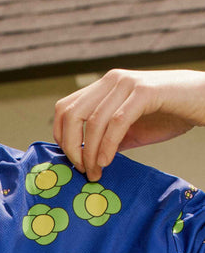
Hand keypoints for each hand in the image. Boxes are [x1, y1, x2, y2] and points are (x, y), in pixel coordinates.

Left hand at [53, 69, 204, 180]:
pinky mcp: (145, 91)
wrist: (203, 100)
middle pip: (72, 115)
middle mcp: (112, 80)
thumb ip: (105, 140)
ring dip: (90, 153)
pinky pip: (117, 122)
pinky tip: (107, 161)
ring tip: (96, 172)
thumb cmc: (167, 115)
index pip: (64, 109)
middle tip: (82, 170)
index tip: (73, 161)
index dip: (62, 138)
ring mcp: (128, 83)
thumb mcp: (129, 131)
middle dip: (71, 148)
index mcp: (104, 87)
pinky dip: (108, 146)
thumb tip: (82, 161)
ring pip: (93, 121)